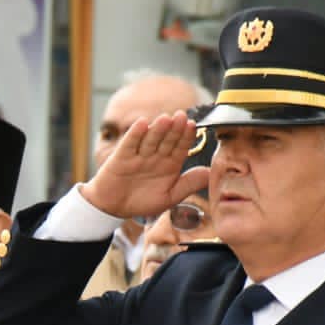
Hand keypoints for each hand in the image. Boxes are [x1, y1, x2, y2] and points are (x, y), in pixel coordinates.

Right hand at [76, 113, 208, 221]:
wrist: (114, 208)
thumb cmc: (142, 201)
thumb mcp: (169, 197)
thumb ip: (188, 184)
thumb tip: (210, 173)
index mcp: (170, 164)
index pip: (181, 147)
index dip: (186, 137)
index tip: (193, 126)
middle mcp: (156, 156)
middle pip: (167, 140)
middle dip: (174, 129)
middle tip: (182, 116)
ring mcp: (139, 155)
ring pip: (150, 140)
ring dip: (158, 129)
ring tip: (166, 118)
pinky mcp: (122, 156)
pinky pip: (130, 144)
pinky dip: (135, 134)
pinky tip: (142, 124)